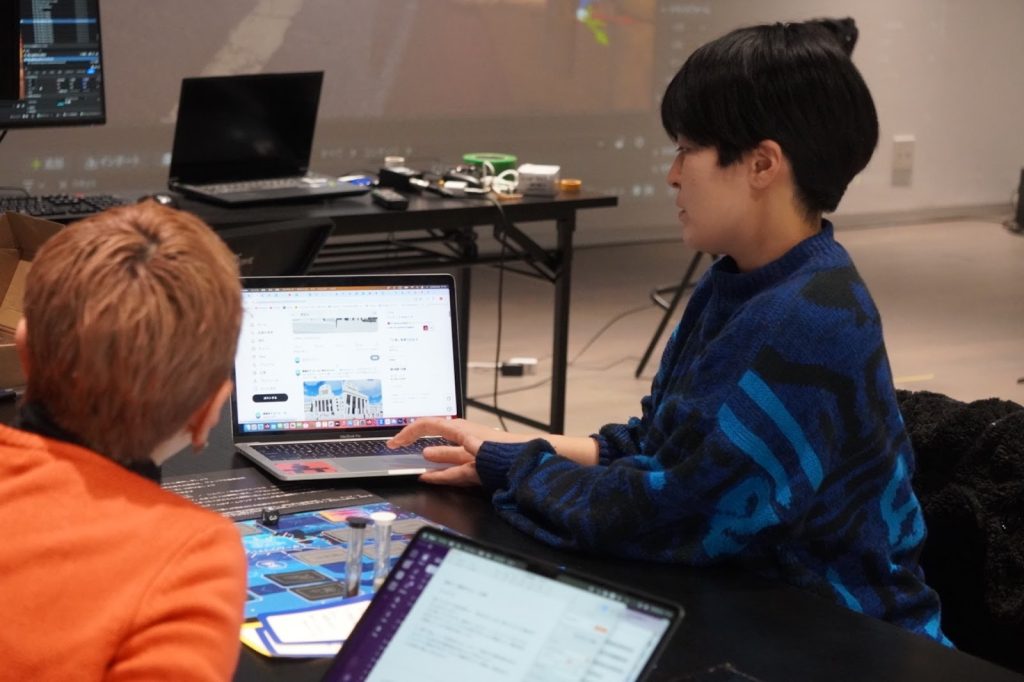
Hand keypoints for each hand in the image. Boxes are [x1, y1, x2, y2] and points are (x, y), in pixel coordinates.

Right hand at [387, 418, 527, 486]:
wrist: (531, 462)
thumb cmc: (508, 450)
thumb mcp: (480, 448)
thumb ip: (459, 449)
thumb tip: (439, 451)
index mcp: (462, 429)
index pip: (428, 425)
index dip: (409, 432)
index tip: (395, 441)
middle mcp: (465, 438)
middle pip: (434, 437)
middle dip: (415, 440)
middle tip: (397, 446)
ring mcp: (471, 453)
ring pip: (444, 455)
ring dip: (429, 459)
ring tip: (413, 462)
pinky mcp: (478, 468)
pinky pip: (454, 470)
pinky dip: (441, 475)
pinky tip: (430, 478)